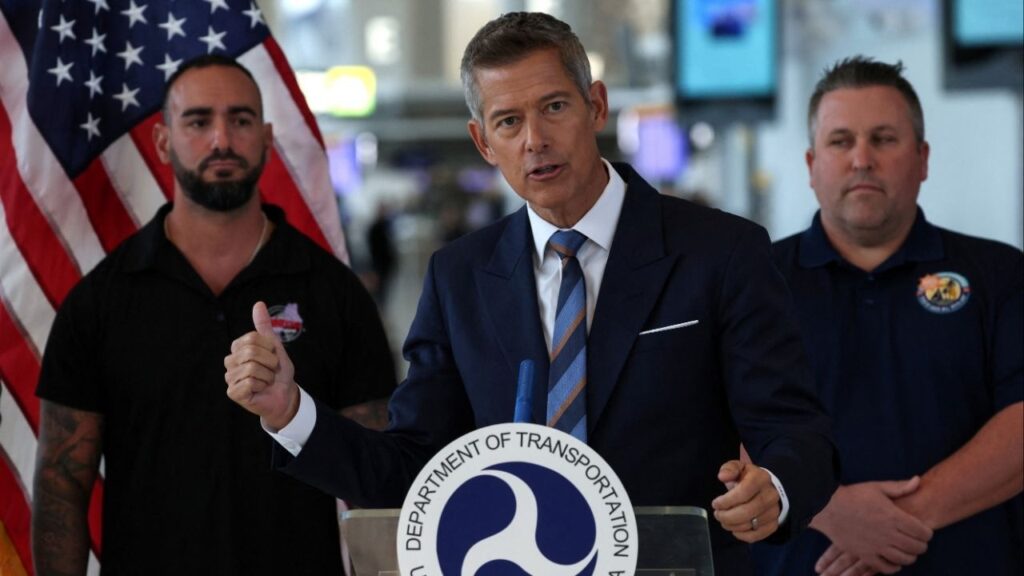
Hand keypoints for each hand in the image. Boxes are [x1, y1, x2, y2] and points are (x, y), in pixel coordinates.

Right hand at [224, 301, 299, 429]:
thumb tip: (258, 304)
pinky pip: (250, 382)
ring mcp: (230, 377)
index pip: (252, 338)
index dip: (269, 347)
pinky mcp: (233, 392)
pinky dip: (262, 385)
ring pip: (251, 368)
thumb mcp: (274, 346)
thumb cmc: (278, 370)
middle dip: (270, 361)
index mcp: (238, 348)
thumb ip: (264, 326)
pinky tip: (260, 389)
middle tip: (271, 370)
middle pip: (251, 352)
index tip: (272, 355)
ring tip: (266, 380)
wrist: (285, 393)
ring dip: (267, 375)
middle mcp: (230, 361)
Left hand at [711, 460, 780, 542]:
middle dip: (727, 516)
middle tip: (718, 515)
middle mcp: (771, 495)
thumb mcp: (738, 468)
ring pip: (751, 524)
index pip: (743, 492)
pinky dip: (742, 535)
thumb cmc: (747, 478)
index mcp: (761, 478)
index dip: (726, 501)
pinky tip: (734, 529)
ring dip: (732, 526)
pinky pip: (757, 535)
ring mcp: (774, 511)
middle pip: (747, 511)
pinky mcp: (773, 524)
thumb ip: (729, 469)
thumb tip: (722, 477)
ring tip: (724, 521)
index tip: (715, 503)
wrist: (767, 488)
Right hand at [810, 478, 932, 574]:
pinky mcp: (865, 555)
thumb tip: (918, 480)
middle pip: (917, 547)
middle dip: (922, 545)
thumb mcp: (877, 487)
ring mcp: (876, 546)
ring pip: (904, 559)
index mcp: (893, 516)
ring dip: (910, 556)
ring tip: (908, 551)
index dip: (928, 533)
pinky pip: (886, 568)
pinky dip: (894, 567)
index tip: (925, 531)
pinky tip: (894, 561)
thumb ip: (900, 487)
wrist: (827, 507)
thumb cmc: (853, 495)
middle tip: (919, 541)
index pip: (923, 532)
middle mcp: (888, 534)